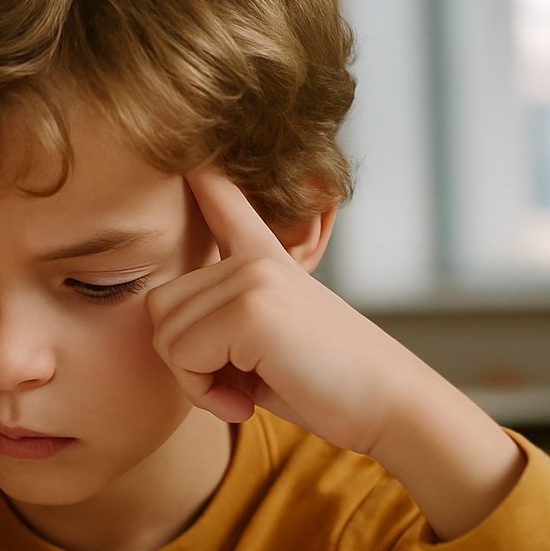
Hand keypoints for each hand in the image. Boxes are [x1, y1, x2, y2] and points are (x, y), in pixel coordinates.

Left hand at [146, 168, 424, 455]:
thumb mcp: (266, 342)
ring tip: (244, 390)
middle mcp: (253, 259)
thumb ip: (219, 322)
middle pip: (159, 304)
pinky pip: (183, 357)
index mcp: (263, 258)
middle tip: (234, 383)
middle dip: (184, 360)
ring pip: (165, 334)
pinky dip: (204, 393)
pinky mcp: (249, 309)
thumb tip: (161, 315)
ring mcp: (251, 277)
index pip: (222, 198)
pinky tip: (246, 402)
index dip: (201, 174)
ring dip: (195, 380)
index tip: (190, 144)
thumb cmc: (326, 386)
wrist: (390, 406)